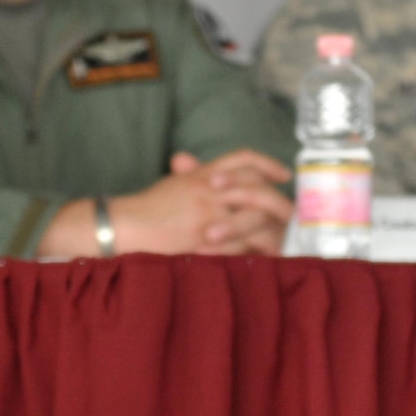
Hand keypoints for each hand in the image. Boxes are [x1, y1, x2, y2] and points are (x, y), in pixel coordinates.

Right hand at [38, 149, 292, 257]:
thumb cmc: (146, 209)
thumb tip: (191, 163)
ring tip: (281, 243)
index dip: (267, 164)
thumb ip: (191, 175)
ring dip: (270, 230)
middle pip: (257, 188)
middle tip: (292, 214)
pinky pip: (239, 243)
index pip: (242, 159)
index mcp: (203, 174)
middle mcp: (209, 188)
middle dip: (279, 202)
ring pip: (253, 216)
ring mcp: (209, 213)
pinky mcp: (205, 237)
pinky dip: (253, 250)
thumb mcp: (173, 185)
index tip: (283, 174)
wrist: (124, 226)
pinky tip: (263, 257)